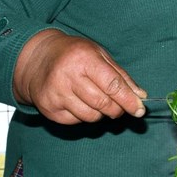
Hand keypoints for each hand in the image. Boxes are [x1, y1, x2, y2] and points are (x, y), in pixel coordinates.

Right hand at [12, 29, 147, 123]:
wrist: (37, 58)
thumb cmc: (74, 55)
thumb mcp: (99, 55)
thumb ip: (121, 76)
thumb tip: (140, 96)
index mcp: (84, 59)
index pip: (112, 85)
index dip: (129, 100)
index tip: (139, 110)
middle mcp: (68, 76)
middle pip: (103, 104)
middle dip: (117, 109)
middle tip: (119, 106)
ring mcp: (56, 93)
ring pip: (91, 116)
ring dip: (100, 113)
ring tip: (95, 99)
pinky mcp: (48, 108)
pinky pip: (76, 121)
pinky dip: (83, 115)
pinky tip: (78, 102)